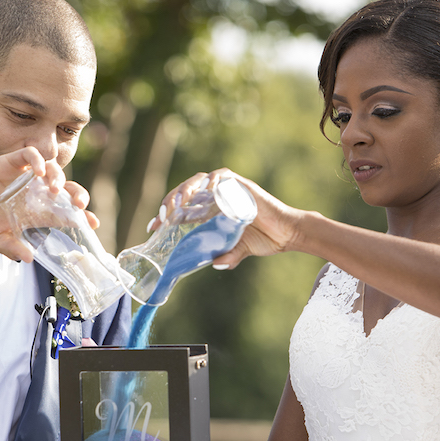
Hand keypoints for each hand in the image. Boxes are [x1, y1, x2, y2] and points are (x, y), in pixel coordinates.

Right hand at [0, 147, 97, 261]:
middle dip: (76, 195)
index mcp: (32, 213)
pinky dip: (37, 160)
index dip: (79, 217)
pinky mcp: (8, 163)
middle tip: (79, 205)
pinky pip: (28, 154)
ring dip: (58, 178)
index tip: (93, 223)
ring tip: (56, 190)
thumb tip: (28, 258)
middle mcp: (31, 194)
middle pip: (63, 190)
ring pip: (51, 170)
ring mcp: (21, 178)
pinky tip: (38, 171)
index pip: (62, 213)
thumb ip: (11, 248)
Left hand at [149, 168, 301, 268]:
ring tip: (176, 205)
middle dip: (170, 203)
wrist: (287, 234)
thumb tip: (215, 264)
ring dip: (185, 190)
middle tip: (162, 219)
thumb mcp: (238, 250)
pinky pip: (223, 176)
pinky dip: (212, 180)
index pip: (181, 209)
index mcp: (210, 211)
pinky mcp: (241, 186)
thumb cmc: (263, 239)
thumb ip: (227, 256)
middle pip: (185, 193)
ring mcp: (227, 190)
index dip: (165, 215)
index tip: (152, 227)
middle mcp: (215, 197)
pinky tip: (204, 189)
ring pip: (199, 181)